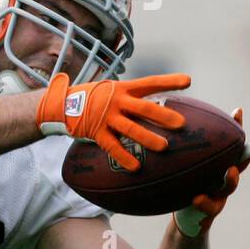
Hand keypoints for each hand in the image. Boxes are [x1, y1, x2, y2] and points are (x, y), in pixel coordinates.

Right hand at [36, 71, 190, 170]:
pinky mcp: (96, 131)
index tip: (188, 81)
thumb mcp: (111, 90)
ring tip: (163, 147)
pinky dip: (124, 156)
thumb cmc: (93, 98)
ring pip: (130, 128)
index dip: (168, 81)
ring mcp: (106, 117)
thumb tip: (158, 105)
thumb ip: (132, 97)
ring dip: (147, 138)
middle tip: (181, 124)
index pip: (149, 83)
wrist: (61, 104)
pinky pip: (112, 146)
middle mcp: (116, 101)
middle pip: (143, 108)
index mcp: (123, 88)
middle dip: (163, 116)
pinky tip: (136, 167)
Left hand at [174, 107, 249, 236]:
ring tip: (230, 171)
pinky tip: (197, 198)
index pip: (227, 147)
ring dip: (231, 179)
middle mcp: (220, 181)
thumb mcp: (179, 170)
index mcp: (215, 168)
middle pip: (238, 166)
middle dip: (246, 154)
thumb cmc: (180, 191)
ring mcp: (218, 198)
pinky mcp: (208, 214)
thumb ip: (176, 153)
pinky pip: (208, 210)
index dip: (234, 131)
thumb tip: (157, 121)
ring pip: (228, 188)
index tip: (237, 112)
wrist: (183, 222)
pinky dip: (204, 203)